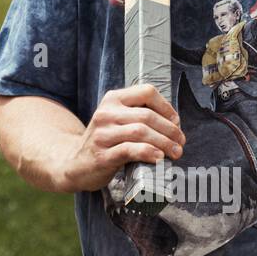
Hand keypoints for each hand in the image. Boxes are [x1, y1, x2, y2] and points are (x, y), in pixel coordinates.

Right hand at [60, 83, 184, 193]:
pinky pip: (130, 150)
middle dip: (170, 130)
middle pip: (147, 115)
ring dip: (164, 143)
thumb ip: (139, 115)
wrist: (75, 163)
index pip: (146, 92)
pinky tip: (158, 158)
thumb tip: (174, 123)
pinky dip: (148, 152)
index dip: (166, 106)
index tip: (176, 122)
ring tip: (175, 152)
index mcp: (112, 99)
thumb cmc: (105, 141)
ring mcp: (102, 134)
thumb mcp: (117, 120)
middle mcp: (106, 113)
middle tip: (180, 142)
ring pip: (141, 132)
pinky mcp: (102, 155)